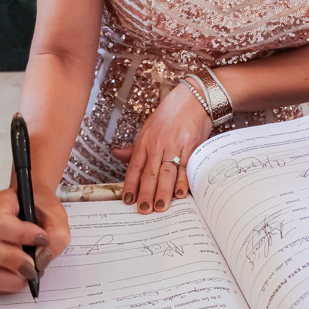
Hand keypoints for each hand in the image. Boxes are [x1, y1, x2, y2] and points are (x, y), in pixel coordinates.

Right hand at [0, 186, 70, 292]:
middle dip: (9, 260)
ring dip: (6, 275)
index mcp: (0, 203)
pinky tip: (20, 276)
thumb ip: (56, 237)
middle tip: (32, 265)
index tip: (42, 240)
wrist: (37, 208)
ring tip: (28, 272)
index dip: (20, 235)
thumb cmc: (43, 210)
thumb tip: (40, 260)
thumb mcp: (57, 217)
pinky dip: (4, 282)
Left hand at [110, 82, 211, 214]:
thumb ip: (134, 147)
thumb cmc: (169, 115)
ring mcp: (174, 145)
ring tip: (160, 207)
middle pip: (150, 172)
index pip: (135, 167)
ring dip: (163, 191)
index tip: (127, 200)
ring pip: (166, 172)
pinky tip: (180, 193)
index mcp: (145, 141)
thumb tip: (116, 154)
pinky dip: (183, 181)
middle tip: (143, 210)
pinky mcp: (191, 145)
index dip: (130, 185)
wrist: (192, 98)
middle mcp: (158, 144)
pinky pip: (186, 166)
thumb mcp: (148, 128)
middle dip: (146, 193)